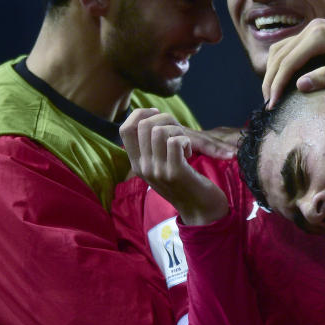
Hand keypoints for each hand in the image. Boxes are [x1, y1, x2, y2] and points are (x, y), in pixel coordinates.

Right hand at [120, 109, 228, 224]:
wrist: (201, 210)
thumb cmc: (185, 181)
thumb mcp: (161, 165)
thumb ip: (152, 146)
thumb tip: (150, 116)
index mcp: (137, 163)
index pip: (124, 129)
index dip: (141, 114)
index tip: (158, 115)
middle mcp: (143, 167)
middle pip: (143, 125)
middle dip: (165, 119)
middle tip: (178, 132)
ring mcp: (158, 171)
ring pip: (158, 131)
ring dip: (177, 130)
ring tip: (184, 142)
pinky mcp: (175, 173)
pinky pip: (175, 142)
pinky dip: (185, 141)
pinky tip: (189, 153)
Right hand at [261, 19, 324, 106]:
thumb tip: (299, 85)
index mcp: (319, 35)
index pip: (288, 61)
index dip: (277, 84)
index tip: (272, 104)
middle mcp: (313, 28)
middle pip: (280, 54)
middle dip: (271, 79)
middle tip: (268, 103)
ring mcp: (314, 28)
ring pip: (282, 49)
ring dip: (274, 70)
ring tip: (272, 93)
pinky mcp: (317, 33)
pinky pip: (291, 46)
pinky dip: (283, 62)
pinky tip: (283, 79)